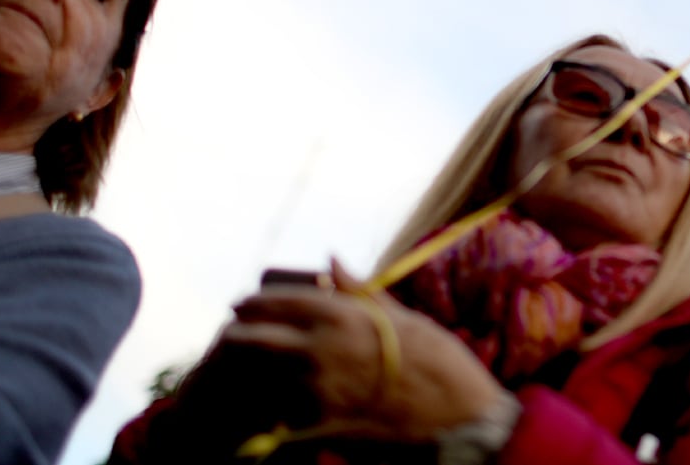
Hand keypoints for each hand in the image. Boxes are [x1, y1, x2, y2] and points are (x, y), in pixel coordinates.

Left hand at [223, 258, 506, 443]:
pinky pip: (282, 416)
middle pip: (256, 339)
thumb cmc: (438, 361)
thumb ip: (358, 291)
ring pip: (262, 379)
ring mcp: (315, 391)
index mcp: (341, 315)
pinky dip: (275, 409)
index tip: (240, 305)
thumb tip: (331, 261)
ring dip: (254, 373)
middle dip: (239, 336)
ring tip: (249, 370)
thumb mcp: (401, 316)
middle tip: (231, 335)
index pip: (279, 301)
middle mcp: (320, 349)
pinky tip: (274, 407)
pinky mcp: (318, 427)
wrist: (457, 417)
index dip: (254, 303)